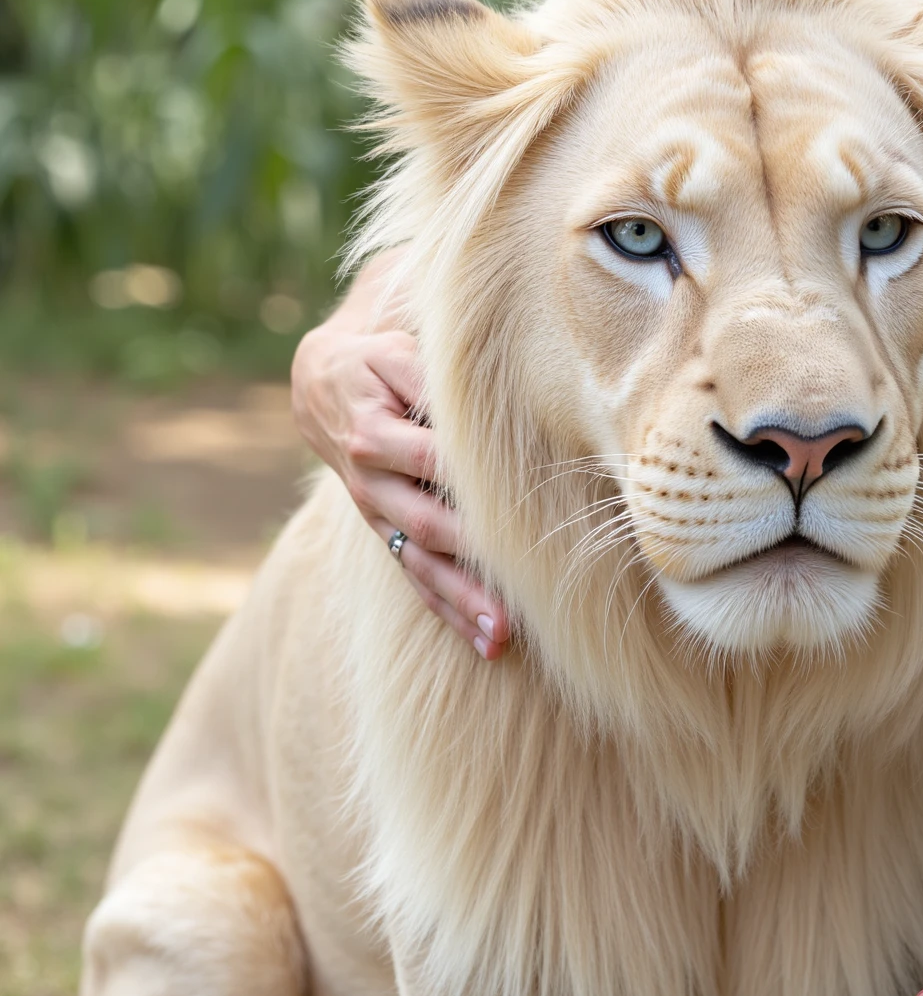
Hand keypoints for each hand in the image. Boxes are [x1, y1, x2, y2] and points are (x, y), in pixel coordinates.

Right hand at [291, 303, 509, 658]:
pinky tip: (486, 642)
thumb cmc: (378, 363)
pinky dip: (450, 611)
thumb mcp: (398, 353)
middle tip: (525, 585)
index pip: (431, 460)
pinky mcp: (387, 533)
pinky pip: (416, 578)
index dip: (472, 482)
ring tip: (504, 634)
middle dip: (474, 558)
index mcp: (374, 433)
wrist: (323, 384)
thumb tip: (479, 409)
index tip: (523, 502)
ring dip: (463, 601)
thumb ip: (433, 380)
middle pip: (428, 525)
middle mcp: (372, 482)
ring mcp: (379, 514)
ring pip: (421, 564)